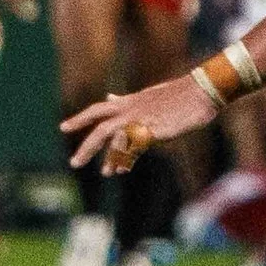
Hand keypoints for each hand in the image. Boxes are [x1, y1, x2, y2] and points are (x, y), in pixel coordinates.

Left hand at [61, 75, 218, 174]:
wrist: (202, 91)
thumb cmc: (180, 94)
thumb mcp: (148, 95)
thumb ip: (127, 101)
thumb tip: (109, 98)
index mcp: (130, 102)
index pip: (99, 109)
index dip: (80, 118)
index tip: (63, 127)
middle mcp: (131, 109)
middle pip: (100, 125)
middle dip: (86, 145)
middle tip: (74, 163)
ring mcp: (141, 118)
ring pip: (115, 138)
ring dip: (106, 157)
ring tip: (103, 174)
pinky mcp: (154, 128)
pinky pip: (134, 146)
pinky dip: (126, 158)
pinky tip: (122, 170)